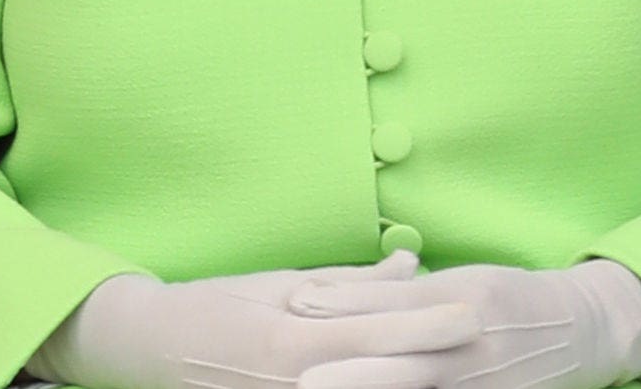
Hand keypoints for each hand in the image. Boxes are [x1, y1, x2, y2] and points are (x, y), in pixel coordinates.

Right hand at [30, 254, 483, 388]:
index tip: (472, 311)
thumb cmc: (218, 304)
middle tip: (487, 344)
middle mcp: (298, 379)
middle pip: (384, 371)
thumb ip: (348, 282)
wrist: (153, 348)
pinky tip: (413, 384)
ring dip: (415, 381)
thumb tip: (409, 264)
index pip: (377, 329)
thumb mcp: (280, 283)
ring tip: (463, 371)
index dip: (427, 322)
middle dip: (436, 359)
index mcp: (296, 337)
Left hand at [293, 260, 640, 388]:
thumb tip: (316, 295)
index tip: (297, 305)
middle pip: (401, 365)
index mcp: (459, 303)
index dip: (345, 306)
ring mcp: (480, 384)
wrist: (579, 331)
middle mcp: (469, 348)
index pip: (393, 306)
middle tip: (302, 378)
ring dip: (372, 388)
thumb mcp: (455, 282)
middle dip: (351, 373)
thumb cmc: (504, 297)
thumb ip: (393, 292)